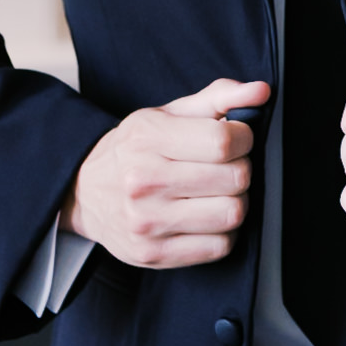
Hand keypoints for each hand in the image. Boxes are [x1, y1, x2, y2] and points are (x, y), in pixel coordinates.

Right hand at [64, 77, 269, 266]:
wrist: (84, 192)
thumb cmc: (136, 149)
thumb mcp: (168, 114)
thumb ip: (218, 98)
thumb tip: (261, 91)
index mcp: (146, 138)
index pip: (223, 141)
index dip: (244, 138)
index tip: (238, 138)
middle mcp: (142, 181)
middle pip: (234, 179)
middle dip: (241, 169)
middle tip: (227, 166)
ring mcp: (146, 222)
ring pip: (232, 214)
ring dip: (236, 201)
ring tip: (218, 192)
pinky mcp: (152, 254)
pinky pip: (220, 246)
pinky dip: (224, 232)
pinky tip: (207, 216)